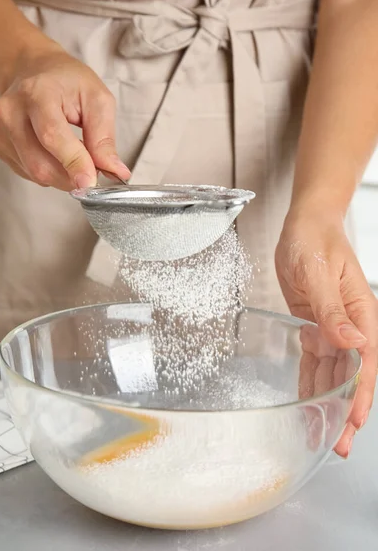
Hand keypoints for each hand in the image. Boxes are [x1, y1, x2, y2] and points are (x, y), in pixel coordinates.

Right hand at [0, 44, 129, 190]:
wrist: (34, 70)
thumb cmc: (67, 82)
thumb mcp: (97, 99)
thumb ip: (105, 138)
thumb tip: (116, 171)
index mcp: (38, 92)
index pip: (52, 136)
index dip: (73, 163)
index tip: (90, 182)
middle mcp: (11, 110)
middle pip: (40, 163)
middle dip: (72, 176)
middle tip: (91, 171)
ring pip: (34, 173)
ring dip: (62, 176)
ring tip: (73, 154)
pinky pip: (27, 173)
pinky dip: (48, 172)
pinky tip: (53, 153)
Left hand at [275, 210, 377, 456]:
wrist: (305, 227)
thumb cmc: (316, 242)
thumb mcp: (320, 273)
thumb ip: (334, 310)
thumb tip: (353, 343)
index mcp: (361, 314)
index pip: (365, 361)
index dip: (360, 393)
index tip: (352, 419)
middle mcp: (350, 327)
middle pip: (352, 376)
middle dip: (346, 411)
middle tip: (338, 444)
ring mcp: (333, 329)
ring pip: (333, 375)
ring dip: (328, 404)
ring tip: (321, 435)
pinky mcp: (315, 328)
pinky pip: (314, 362)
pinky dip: (311, 384)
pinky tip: (308, 404)